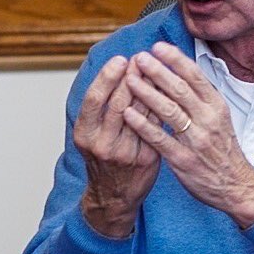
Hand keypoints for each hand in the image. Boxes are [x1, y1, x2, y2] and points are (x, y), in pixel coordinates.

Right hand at [75, 56, 160, 237]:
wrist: (113, 196)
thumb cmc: (103, 158)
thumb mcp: (91, 134)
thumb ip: (100, 108)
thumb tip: (117, 70)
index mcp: (84, 134)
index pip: (95, 99)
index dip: (107, 77)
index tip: (120, 59)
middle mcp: (102, 144)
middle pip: (119, 103)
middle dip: (132, 77)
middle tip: (143, 57)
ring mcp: (125, 153)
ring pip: (141, 113)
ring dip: (150, 88)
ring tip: (157, 69)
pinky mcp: (146, 158)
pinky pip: (156, 126)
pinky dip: (161, 107)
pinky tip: (168, 91)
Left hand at [122, 42, 253, 228]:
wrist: (236, 186)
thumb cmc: (222, 148)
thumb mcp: (219, 117)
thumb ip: (201, 96)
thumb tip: (181, 67)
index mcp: (216, 106)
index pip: (195, 76)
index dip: (175, 60)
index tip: (157, 47)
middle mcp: (208, 119)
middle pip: (180, 89)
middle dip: (158, 71)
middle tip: (139, 58)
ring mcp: (196, 140)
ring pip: (169, 111)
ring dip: (147, 94)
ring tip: (129, 80)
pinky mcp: (183, 160)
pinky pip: (160, 139)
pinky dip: (143, 125)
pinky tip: (127, 114)